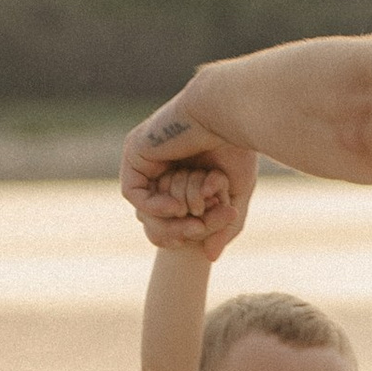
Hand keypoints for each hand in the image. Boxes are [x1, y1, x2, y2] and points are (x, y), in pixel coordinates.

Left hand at [121, 98, 259, 254]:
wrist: (228, 112)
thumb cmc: (238, 146)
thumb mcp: (234, 194)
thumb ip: (222, 225)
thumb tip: (208, 258)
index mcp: (180, 174)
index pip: (170, 217)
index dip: (183, 234)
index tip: (203, 237)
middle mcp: (159, 167)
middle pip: (154, 217)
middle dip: (177, 232)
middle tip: (199, 233)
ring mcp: (144, 159)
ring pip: (143, 209)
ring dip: (168, 223)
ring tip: (192, 223)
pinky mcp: (134, 152)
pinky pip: (133, 193)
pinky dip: (155, 206)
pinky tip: (177, 206)